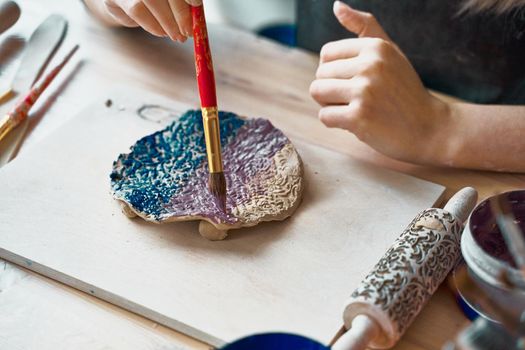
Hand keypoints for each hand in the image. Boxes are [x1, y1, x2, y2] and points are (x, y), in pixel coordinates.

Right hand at [103, 0, 201, 40]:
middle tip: (188, 32)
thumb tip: (197, 14)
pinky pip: (138, 10)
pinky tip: (162, 33)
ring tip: (177, 36)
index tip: (196, 4)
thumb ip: (184, 3)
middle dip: (180, 13)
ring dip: (168, 23)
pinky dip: (154, 26)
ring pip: (151, 0)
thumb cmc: (155, 1)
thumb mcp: (171, 0)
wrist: (123, 2)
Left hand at [310, 1, 450, 164]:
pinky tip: (357, 123)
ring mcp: (365, 91)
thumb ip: (365, 26)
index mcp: (375, 46)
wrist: (430, 128)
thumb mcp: (390, 53)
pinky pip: (324, 116)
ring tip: (354, 108)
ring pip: (318, 92)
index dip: (335, 72)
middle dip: (332, 90)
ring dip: (330, 105)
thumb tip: (336, 5)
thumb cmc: (405, 91)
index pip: (327, 54)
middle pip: (320, 75)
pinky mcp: (359, 117)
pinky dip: (335, 123)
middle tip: (359, 99)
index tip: (355, 81)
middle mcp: (371, 65)